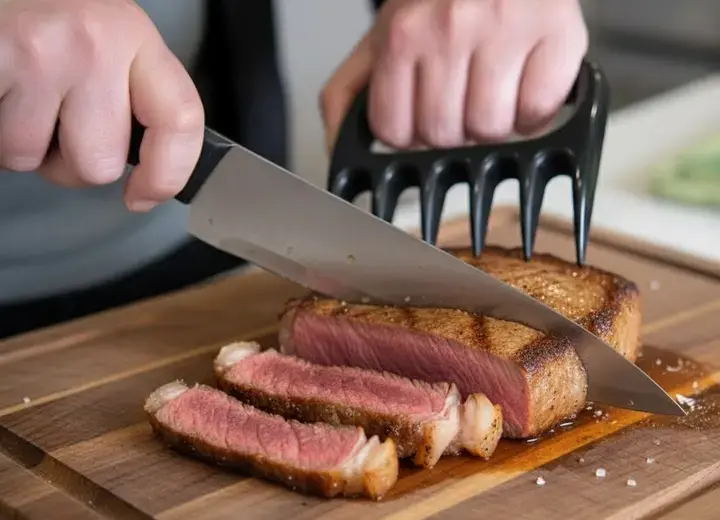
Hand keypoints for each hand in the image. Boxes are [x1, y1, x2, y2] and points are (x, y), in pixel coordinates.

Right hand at [0, 0, 203, 210]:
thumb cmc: (45, 9)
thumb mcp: (106, 36)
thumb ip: (132, 90)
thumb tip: (146, 167)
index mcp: (134, 37)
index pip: (179, 120)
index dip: (167, 175)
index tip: (145, 195)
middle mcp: (93, 45)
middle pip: (98, 164)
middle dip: (70, 162)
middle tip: (54, 123)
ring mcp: (38, 54)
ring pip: (30, 160)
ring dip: (19, 144)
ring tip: (17, 97)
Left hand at [321, 0, 587, 151]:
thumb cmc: (436, 0)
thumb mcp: (380, 38)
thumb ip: (346, 94)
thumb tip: (337, 153)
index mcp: (402, 36)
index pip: (395, 131)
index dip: (410, 134)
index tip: (421, 118)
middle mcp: (450, 30)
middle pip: (444, 135)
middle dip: (452, 129)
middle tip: (461, 99)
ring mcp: (505, 32)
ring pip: (491, 130)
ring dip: (493, 125)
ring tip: (492, 91)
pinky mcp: (557, 35)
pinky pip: (539, 112)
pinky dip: (534, 113)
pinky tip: (523, 86)